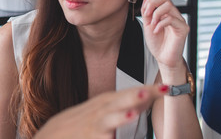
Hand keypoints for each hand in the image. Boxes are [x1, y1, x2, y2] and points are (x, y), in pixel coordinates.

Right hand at [33, 85, 167, 138]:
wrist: (53, 134)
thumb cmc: (80, 122)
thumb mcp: (101, 108)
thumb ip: (123, 104)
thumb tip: (147, 97)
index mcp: (106, 102)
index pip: (130, 93)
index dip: (148, 91)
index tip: (168, 88)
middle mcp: (99, 112)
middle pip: (119, 102)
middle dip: (134, 97)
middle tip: (149, 93)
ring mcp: (92, 126)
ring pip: (107, 121)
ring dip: (119, 117)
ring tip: (131, 115)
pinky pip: (99, 138)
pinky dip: (105, 138)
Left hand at [140, 0, 188, 71]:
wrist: (163, 58)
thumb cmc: (157, 42)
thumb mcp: (147, 24)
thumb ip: (147, 11)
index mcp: (165, 11)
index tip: (144, 11)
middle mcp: (174, 13)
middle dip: (152, 4)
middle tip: (147, 16)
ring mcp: (179, 20)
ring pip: (168, 5)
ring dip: (156, 14)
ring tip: (152, 24)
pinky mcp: (183, 28)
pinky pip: (171, 19)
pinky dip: (160, 24)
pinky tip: (156, 31)